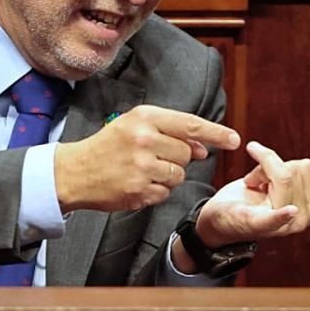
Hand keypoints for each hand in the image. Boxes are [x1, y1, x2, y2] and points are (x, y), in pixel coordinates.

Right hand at [53, 105, 240, 212]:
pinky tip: (137, 183)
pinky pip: (166, 193)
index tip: (234, 140)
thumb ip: (172, 132)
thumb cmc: (110, 145)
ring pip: (179, 175)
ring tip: (143, 170)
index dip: (216, 134)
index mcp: (145, 118)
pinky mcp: (138, 190)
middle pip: (187, 153)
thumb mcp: (137, 126)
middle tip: (153, 156)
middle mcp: (144, 140)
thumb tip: (203, 149)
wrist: (75, 171)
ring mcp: (141, 167)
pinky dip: (156, 190)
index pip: (191, 125)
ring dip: (168, 176)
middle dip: (178, 158)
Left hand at [194, 141, 309, 247]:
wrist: (220, 219)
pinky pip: (274, 218)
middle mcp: (301, 220)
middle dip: (271, 166)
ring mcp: (281, 225)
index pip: (306, 168)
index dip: (284, 164)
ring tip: (252, 186)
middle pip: (295, 169)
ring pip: (282, 175)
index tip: (268, 173)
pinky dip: (282, 214)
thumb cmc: (252, 201)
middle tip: (257, 182)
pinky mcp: (256, 225)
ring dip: (260, 173)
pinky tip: (289, 211)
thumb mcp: (283, 186)